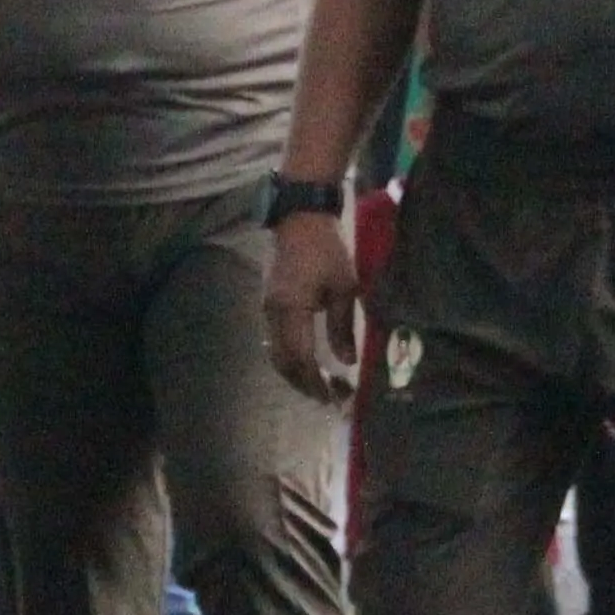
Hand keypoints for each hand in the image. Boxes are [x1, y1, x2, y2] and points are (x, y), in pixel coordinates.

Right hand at [260, 209, 361, 402]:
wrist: (299, 217)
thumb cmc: (326, 249)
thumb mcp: (343, 287)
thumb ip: (343, 327)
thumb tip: (347, 362)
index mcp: (291, 310)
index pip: (301, 358)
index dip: (316, 381)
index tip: (333, 397)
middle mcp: (272, 314)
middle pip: (283, 362)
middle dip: (304, 383)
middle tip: (327, 397)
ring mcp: (266, 308)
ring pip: (275, 353)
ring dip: (295, 373)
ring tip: (317, 384)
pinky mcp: (268, 302)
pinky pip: (274, 340)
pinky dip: (288, 357)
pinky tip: (305, 361)